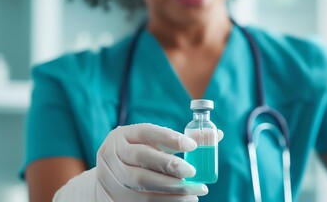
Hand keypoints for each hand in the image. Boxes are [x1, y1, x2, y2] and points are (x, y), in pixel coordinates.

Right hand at [55, 123, 222, 201]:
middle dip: (171, 166)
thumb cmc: (140, 155)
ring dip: (172, 189)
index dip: (170, 138)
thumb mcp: (154, 144)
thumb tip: (217, 134)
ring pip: (142, 182)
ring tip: (195, 191)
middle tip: (193, 173)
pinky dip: (166, 201)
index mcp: (123, 134)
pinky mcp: (114, 196)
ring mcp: (110, 176)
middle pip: (143, 158)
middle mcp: (112, 153)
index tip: (192, 146)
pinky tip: (184, 201)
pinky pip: (142, 201)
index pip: (147, 132)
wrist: (111, 178)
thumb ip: (181, 139)